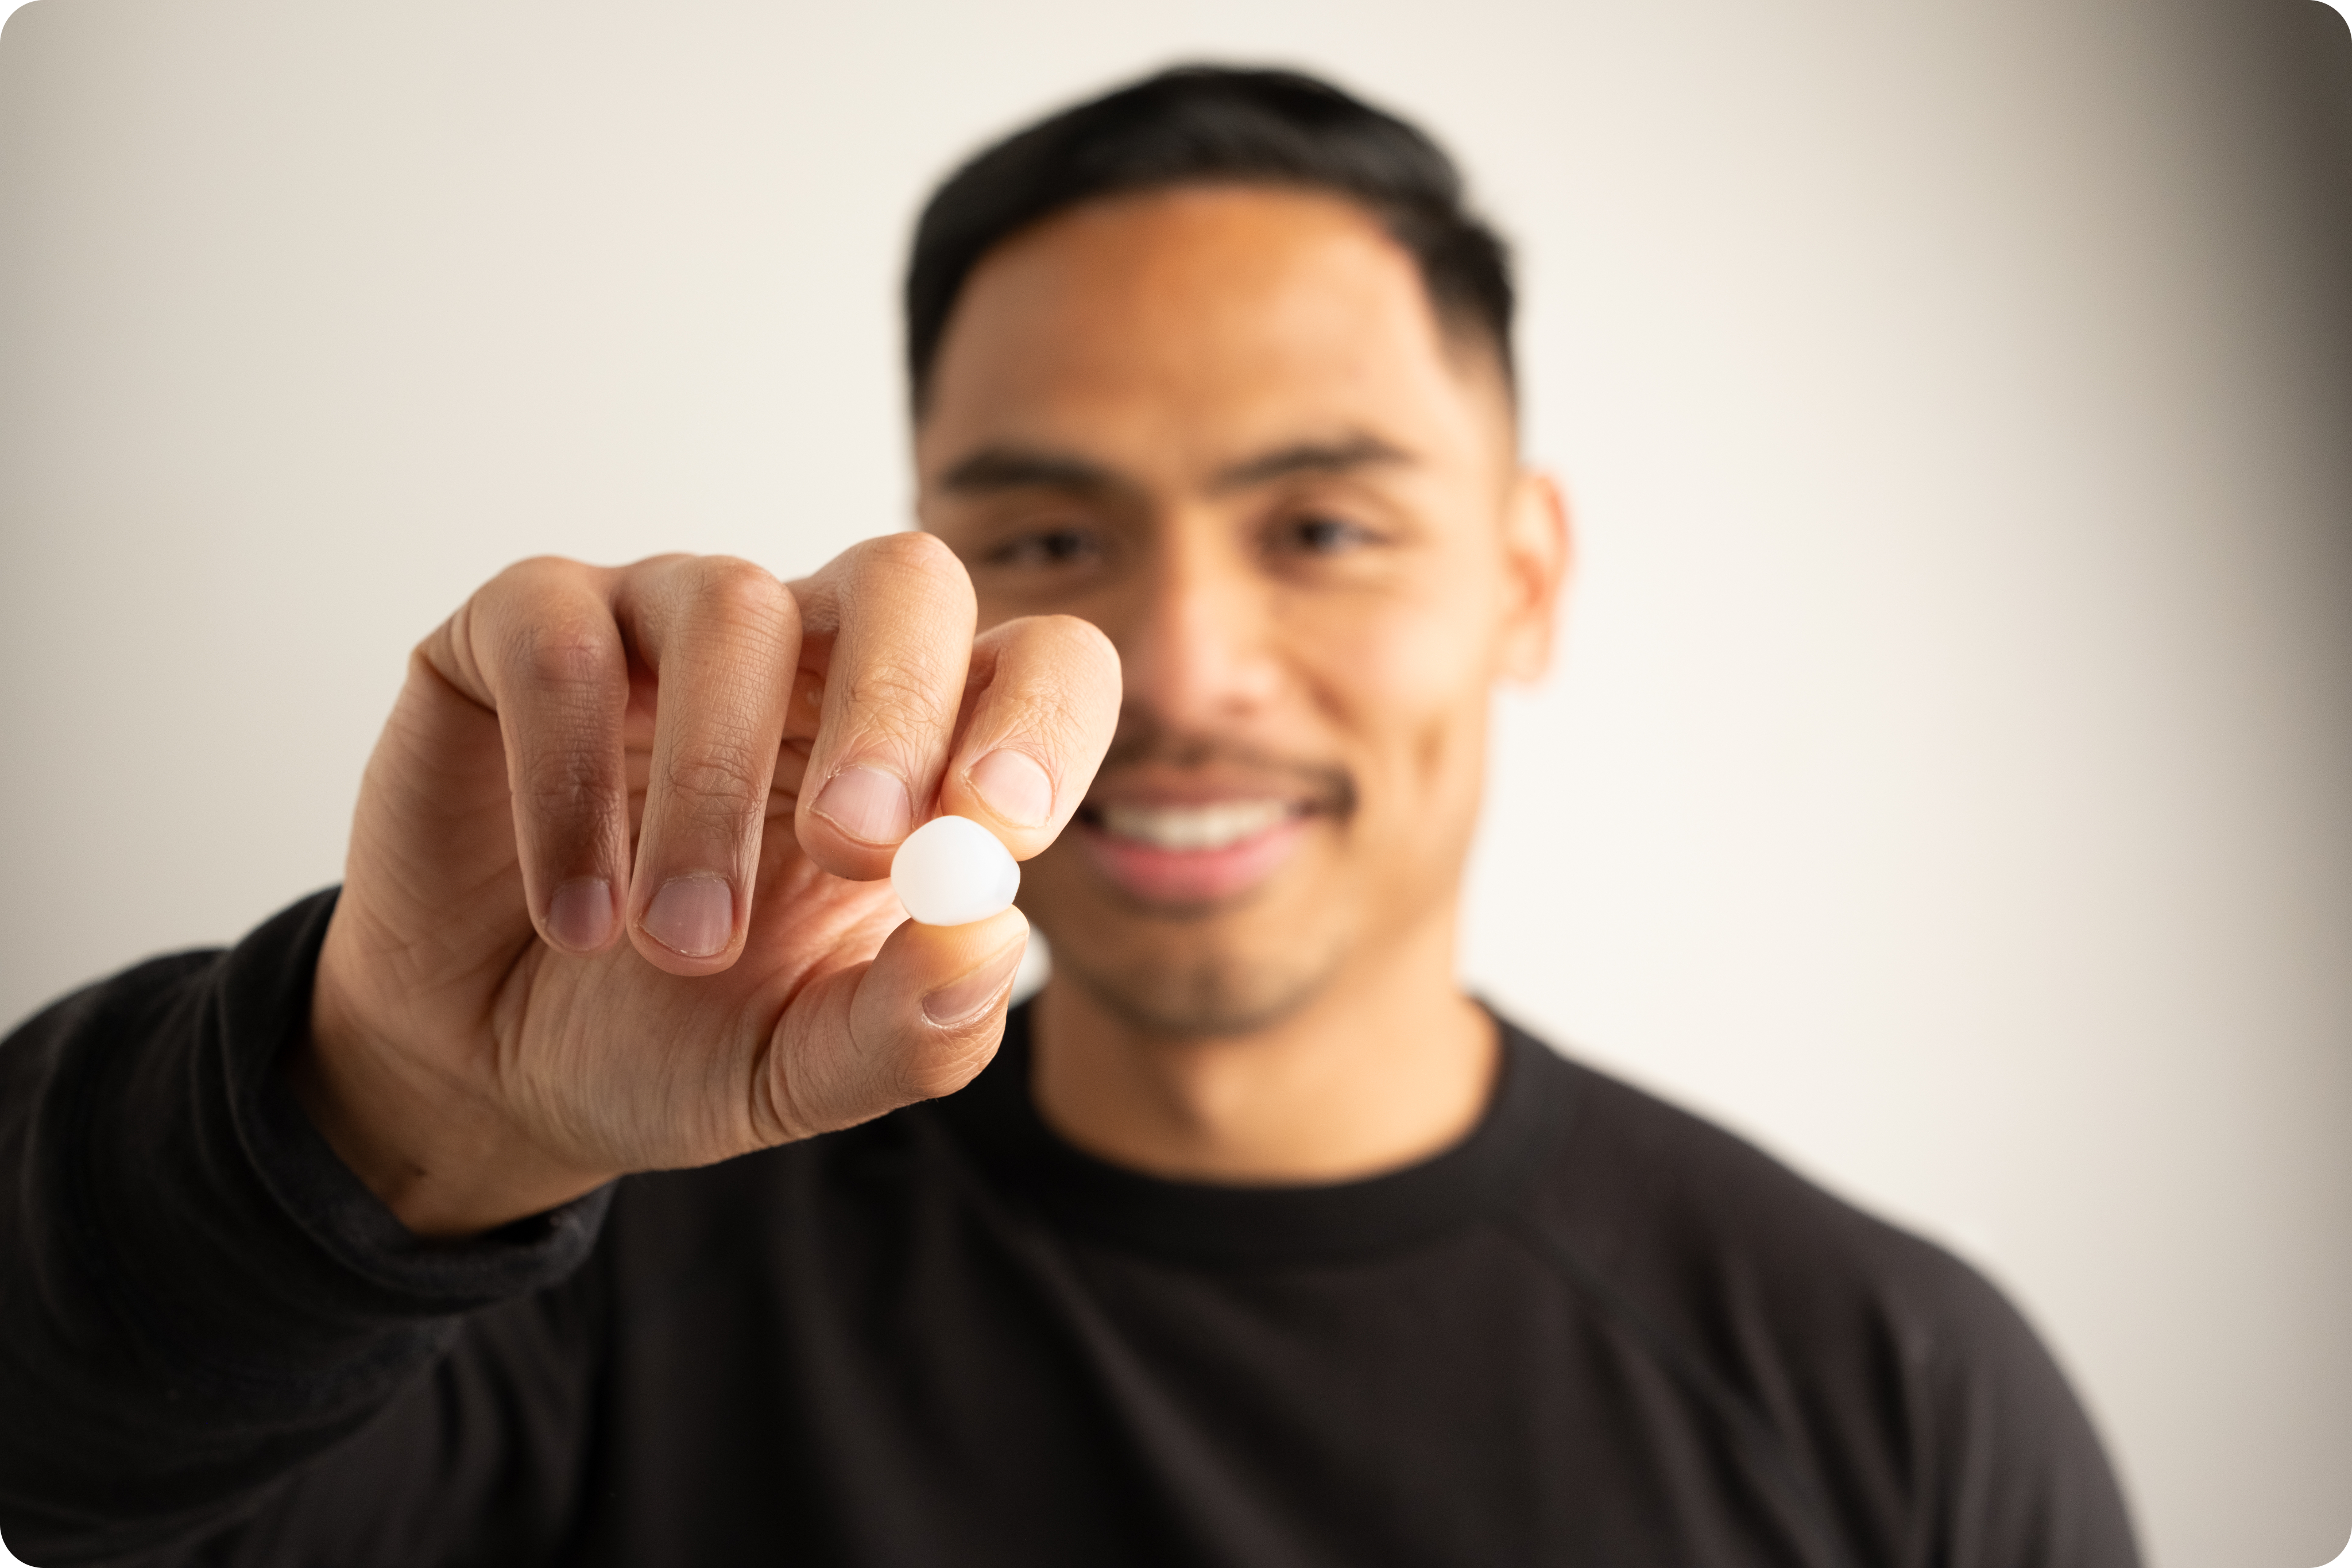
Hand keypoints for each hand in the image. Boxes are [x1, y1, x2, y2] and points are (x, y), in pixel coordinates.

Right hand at [293, 537, 1119, 1236]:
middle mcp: (813, 655)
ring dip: (713, 788)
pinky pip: (563, 641)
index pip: (1040, 664)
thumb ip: (913, 1026)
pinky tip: (578, 915)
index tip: (1002, 828)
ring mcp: (668, 622)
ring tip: (685, 943)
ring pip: (732, 608)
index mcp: (923, 748)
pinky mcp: (527, 624)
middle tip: (852, 844)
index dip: (1044, 719)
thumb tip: (993, 935)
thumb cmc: (676, 1038)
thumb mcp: (805, 1069)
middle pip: (908, 579)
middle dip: (895, 707)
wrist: (489, 1068)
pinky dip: (571, 784)